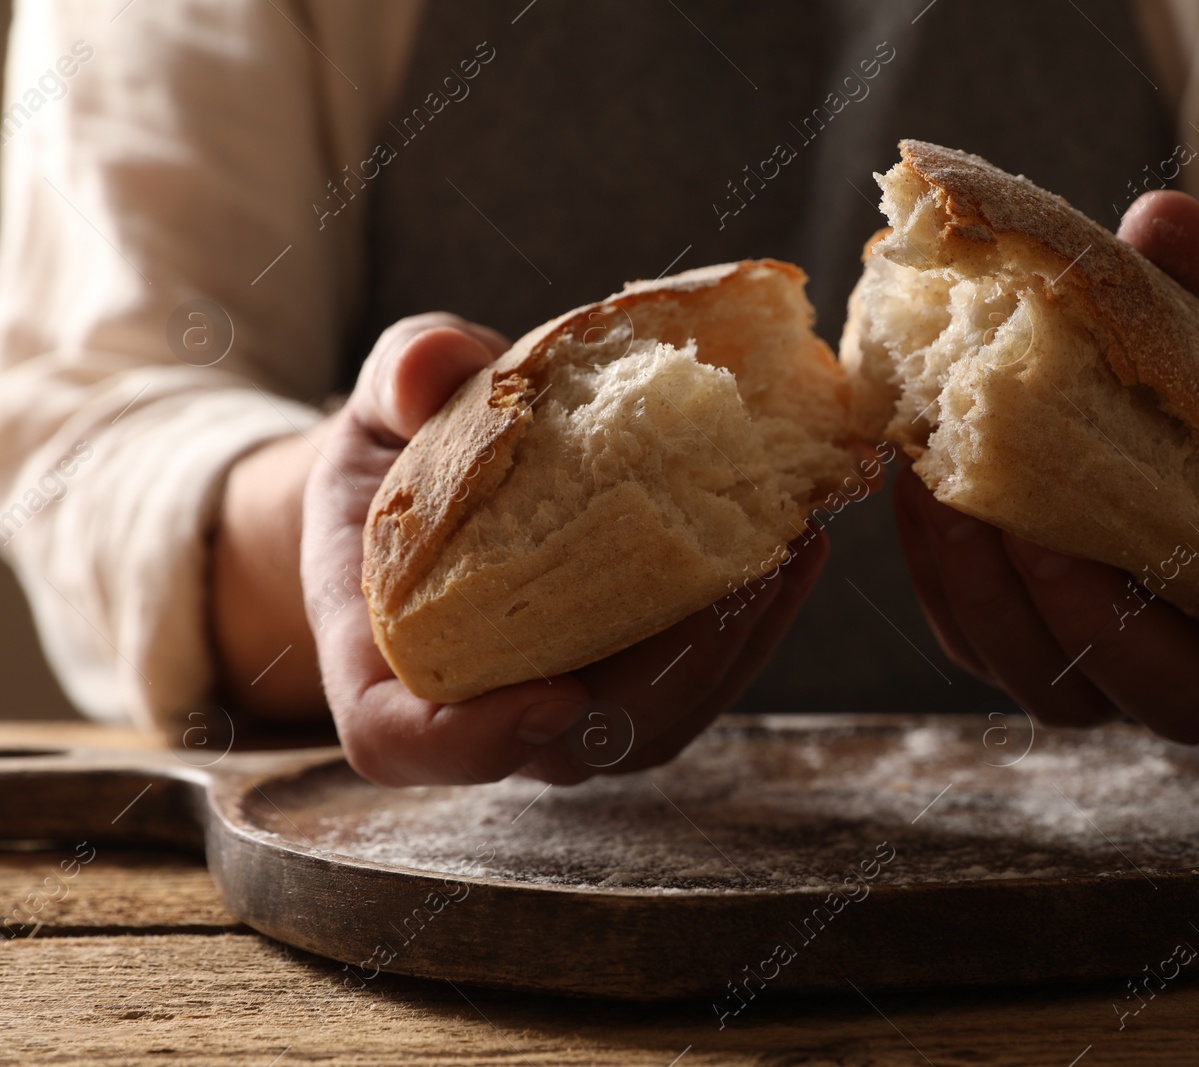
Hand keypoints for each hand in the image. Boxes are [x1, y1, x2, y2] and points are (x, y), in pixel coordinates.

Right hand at [302, 314, 828, 785]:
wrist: (438, 486)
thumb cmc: (398, 453)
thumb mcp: (383, 399)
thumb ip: (399, 377)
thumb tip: (429, 372)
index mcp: (378, 652)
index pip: (399, 737)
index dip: (471, 740)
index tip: (555, 696)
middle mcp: (474, 704)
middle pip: (569, 743)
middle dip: (667, 672)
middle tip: (746, 575)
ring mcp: (560, 705)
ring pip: (652, 724)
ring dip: (734, 646)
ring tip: (792, 540)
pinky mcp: (628, 684)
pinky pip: (693, 685)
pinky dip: (752, 624)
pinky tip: (794, 541)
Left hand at [895, 191, 1198, 741]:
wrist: (1158, 440)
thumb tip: (1163, 221)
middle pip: (1181, 700)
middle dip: (1103, 626)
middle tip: (1040, 534)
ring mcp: (1115, 669)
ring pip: (1060, 690)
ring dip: (992, 600)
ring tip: (944, 492)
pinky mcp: (1023, 649)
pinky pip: (980, 644)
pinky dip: (941, 574)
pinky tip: (914, 483)